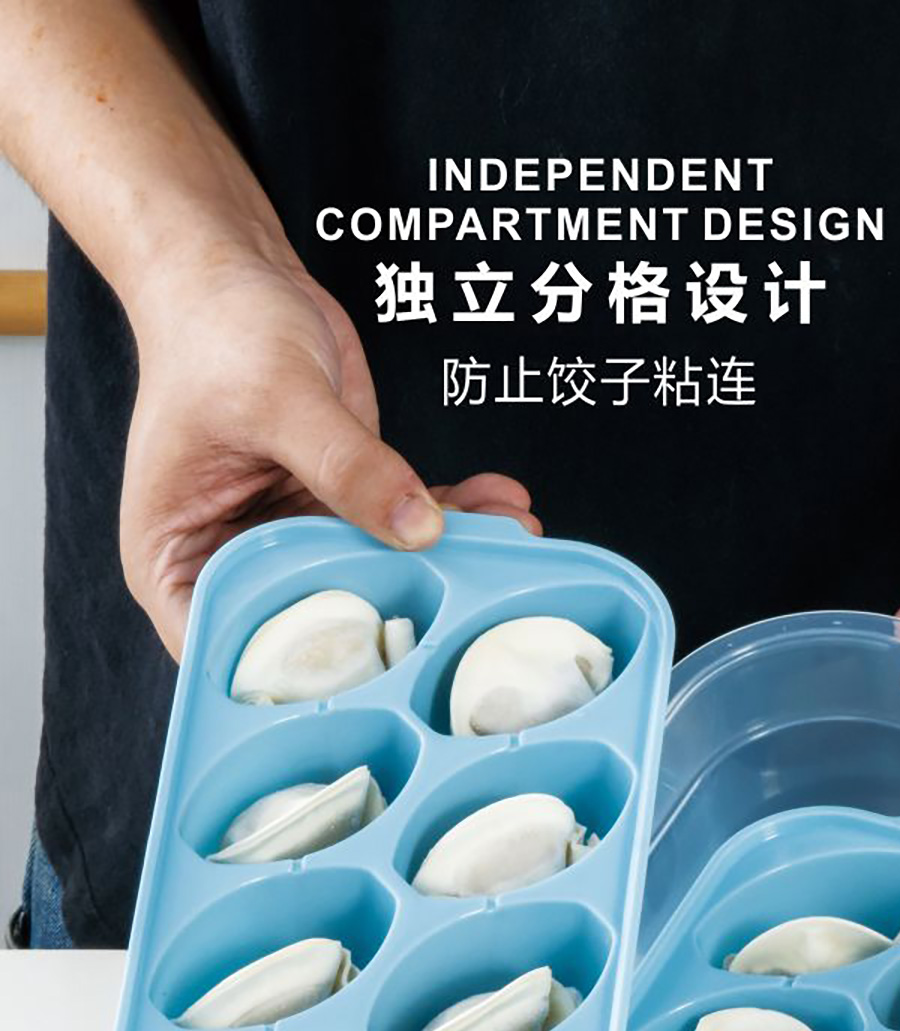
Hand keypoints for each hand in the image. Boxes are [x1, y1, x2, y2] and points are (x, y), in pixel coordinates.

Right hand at [121, 249, 539, 657]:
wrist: (235, 271)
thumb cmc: (213, 330)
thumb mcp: (278, 399)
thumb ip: (348, 467)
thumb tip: (420, 529)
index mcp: (178, 565)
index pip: (234, 654)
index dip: (305, 680)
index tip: (385, 677)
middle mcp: (235, 564)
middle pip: (317, 625)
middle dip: (401, 615)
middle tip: (476, 612)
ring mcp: (292, 539)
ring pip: (373, 573)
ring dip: (444, 562)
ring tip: (511, 545)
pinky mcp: (339, 504)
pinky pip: (400, 525)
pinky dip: (451, 515)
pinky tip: (502, 503)